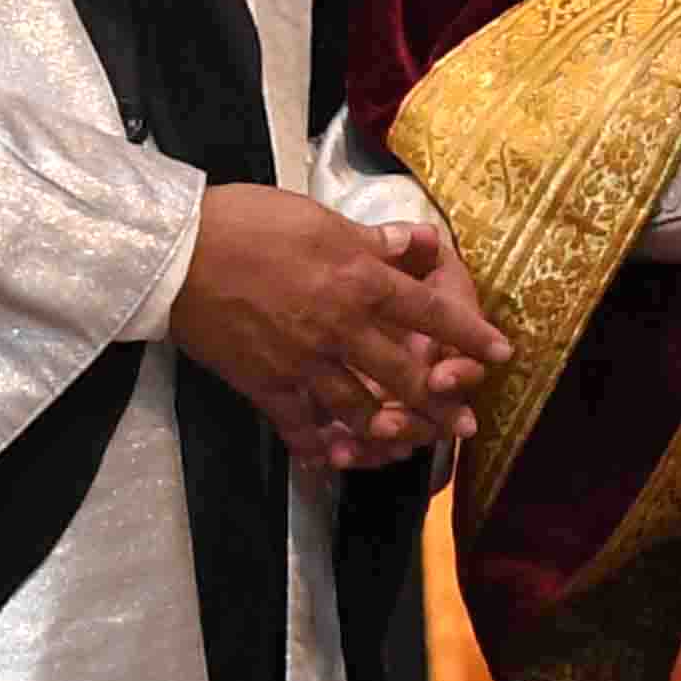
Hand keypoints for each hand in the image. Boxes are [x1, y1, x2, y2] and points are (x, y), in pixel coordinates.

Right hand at [173, 189, 507, 471]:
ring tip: (412, 448)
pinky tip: (334, 461)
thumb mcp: (321, 220)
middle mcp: (342, 328)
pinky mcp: (265, 385)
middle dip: (442, 403)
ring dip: (390, 432)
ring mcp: (303, 363)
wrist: (179, 253)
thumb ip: (373, 242)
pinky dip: (319, 447)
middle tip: (467, 426)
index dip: (470, 335)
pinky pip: (300, 426)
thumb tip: (418, 246)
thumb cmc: (250, 222)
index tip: (501, 353)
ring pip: (360, 409)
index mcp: (361, 282)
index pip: (430, 312)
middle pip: (405, 374)